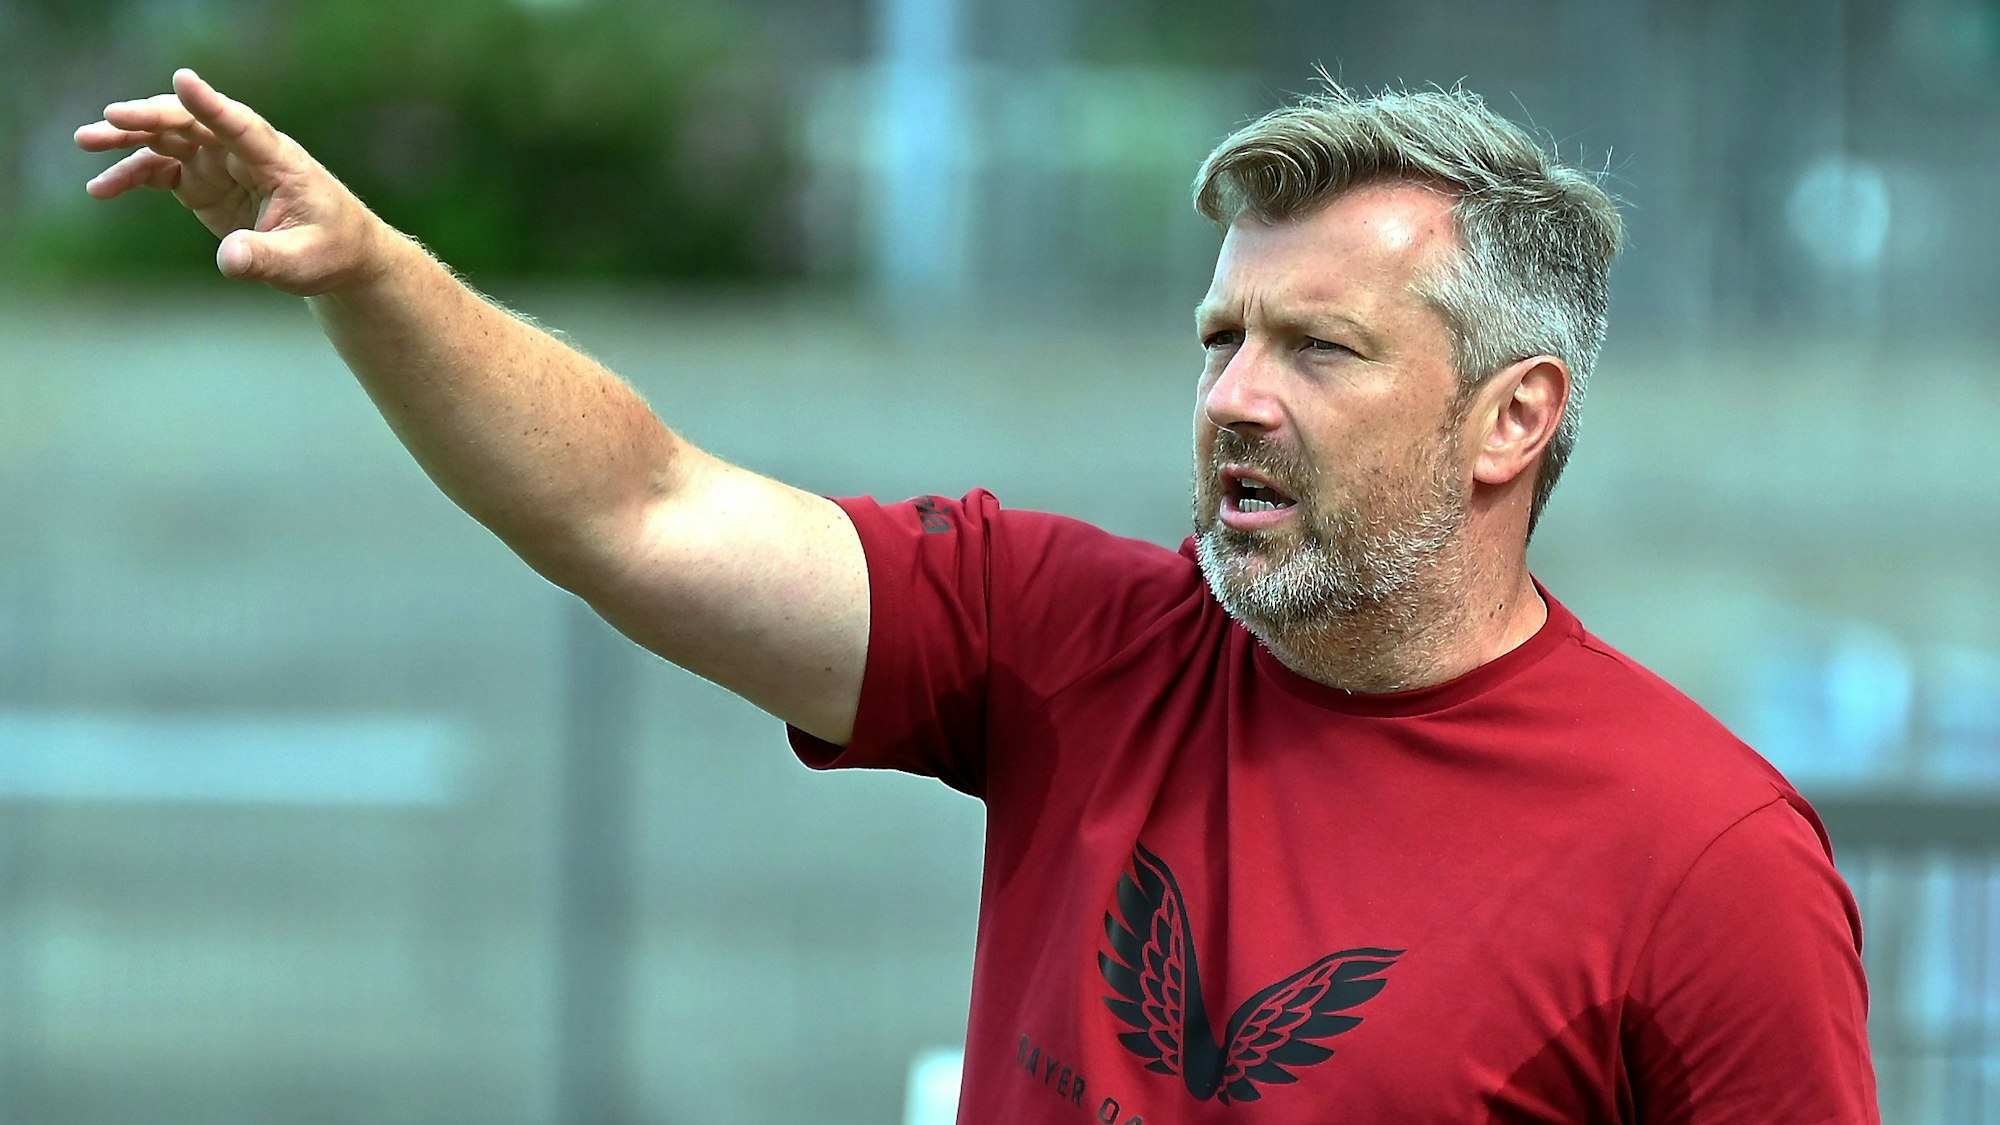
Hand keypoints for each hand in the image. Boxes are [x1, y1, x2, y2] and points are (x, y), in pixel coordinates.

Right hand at [75, 68, 388, 295]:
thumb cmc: (329, 251)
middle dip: (152, 117)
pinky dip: (132, 175)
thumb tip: (229, 259)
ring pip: (169, 139)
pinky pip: (162, 170)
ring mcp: (221, 164)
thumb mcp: (302, 262)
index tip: (184, 80)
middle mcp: (244, 153)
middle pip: (193, 123)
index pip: (242, 126)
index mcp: (277, 161)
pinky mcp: (205, 182)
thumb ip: (266, 258)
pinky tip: (102, 188)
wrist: (335, 254)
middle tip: (111, 117)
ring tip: (87, 142)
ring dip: (128, 139)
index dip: (212, 105)